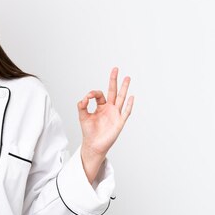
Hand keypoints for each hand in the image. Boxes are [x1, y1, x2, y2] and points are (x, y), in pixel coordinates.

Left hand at [77, 67, 133, 181]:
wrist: (93, 145)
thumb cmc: (89, 131)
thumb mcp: (82, 116)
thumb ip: (81, 106)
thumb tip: (84, 98)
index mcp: (101, 106)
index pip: (99, 94)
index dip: (93, 93)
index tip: (88, 97)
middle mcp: (109, 108)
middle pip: (113, 91)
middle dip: (114, 80)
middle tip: (115, 69)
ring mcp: (115, 114)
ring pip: (121, 98)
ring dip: (124, 88)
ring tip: (127, 77)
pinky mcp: (119, 122)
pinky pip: (126, 112)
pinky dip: (129, 105)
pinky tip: (132, 97)